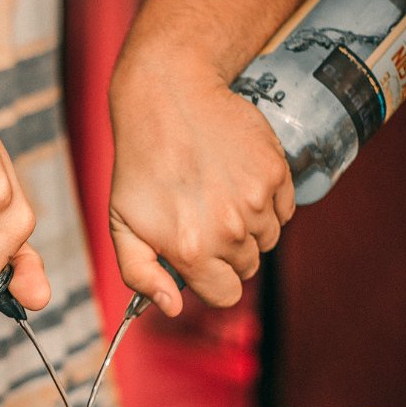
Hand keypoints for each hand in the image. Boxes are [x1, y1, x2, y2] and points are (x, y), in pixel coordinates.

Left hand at [109, 54, 294, 316]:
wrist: (169, 98)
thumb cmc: (139, 163)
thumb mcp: (121, 223)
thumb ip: (141, 274)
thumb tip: (172, 308)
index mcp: (192, 250)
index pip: (225, 295)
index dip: (211, 280)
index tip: (199, 259)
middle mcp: (230, 230)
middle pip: (246, 267)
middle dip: (226, 252)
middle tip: (201, 217)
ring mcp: (257, 201)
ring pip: (267, 239)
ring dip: (248, 227)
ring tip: (217, 195)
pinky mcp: (276, 173)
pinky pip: (283, 209)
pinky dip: (266, 202)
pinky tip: (236, 180)